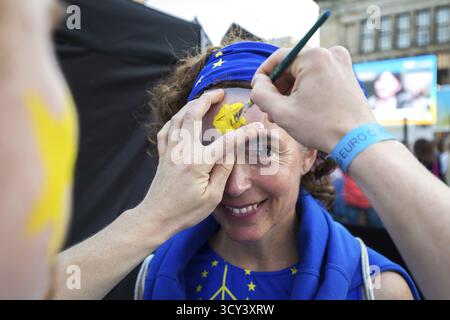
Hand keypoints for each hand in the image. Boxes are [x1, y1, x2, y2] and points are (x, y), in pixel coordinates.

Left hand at [137, 89, 263, 238]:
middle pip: (192, 115)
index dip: (244, 133)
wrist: (156, 217)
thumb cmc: (185, 212)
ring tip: (203, 100)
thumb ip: (223, 170)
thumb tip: (231, 151)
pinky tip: (180, 120)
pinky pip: (166, 130)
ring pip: (177, 118)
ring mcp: (170, 151)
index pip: (226, 142)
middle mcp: (182, 151)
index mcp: (198, 162)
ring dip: (190, 105)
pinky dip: (174, 120)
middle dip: (206, 99)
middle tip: (220, 93)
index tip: (258, 127)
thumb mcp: (212, 197)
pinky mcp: (163, 155)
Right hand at [250, 46, 375, 152]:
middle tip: (270, 109)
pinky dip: (306, 91)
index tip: (256, 91)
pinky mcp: (347, 75)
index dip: (263, 75)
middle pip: (292, 66)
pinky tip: (301, 111)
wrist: (357, 141)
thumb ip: (261, 94)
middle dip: (278, 87)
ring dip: (291, 91)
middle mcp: (330, 53)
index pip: (278, 58)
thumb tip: (256, 83)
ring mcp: (341, 64)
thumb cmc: (321, 126)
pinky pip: (318, 77)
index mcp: (314, 57)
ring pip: (304, 73)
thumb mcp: (281, 112)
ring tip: (285, 114)